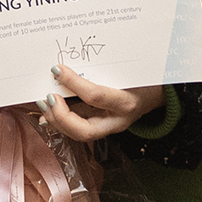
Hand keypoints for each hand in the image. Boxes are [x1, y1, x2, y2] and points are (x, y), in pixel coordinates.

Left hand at [38, 64, 163, 146]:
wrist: (157, 93)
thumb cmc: (141, 78)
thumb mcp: (126, 70)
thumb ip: (100, 69)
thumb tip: (64, 67)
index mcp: (126, 102)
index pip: (96, 96)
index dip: (73, 83)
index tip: (57, 69)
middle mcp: (117, 121)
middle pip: (84, 131)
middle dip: (60, 116)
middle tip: (48, 97)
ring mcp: (110, 128)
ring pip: (79, 134)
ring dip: (56, 120)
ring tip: (44, 102)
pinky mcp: (103, 128)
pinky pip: (78, 130)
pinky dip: (61, 122)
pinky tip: (48, 115)